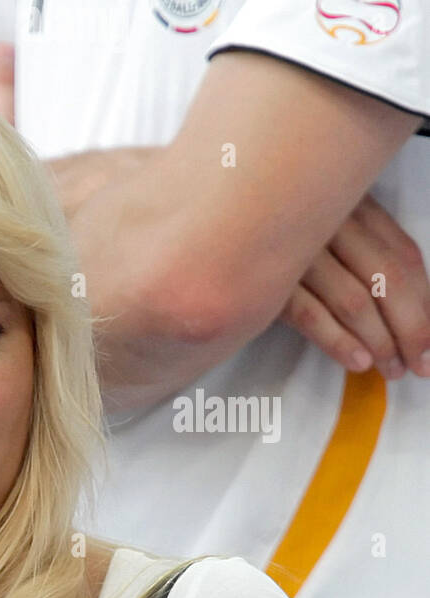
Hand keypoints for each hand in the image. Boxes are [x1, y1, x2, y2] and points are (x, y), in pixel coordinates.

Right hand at [279, 193, 429, 379]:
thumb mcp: (328, 226)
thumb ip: (364, 252)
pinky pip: (309, 314)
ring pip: (353, 300)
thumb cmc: (271, 232)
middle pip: (387, 280)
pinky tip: (356, 361)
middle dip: (410, 328)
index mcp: (353, 205)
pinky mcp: (265, 280)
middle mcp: (330, 222)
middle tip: (418, 363)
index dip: (425, 303)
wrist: (212, 227)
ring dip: (378, 341)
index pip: (405, 257)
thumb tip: (410, 306)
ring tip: (389, 369)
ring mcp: (296, 251)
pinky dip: (337, 341)